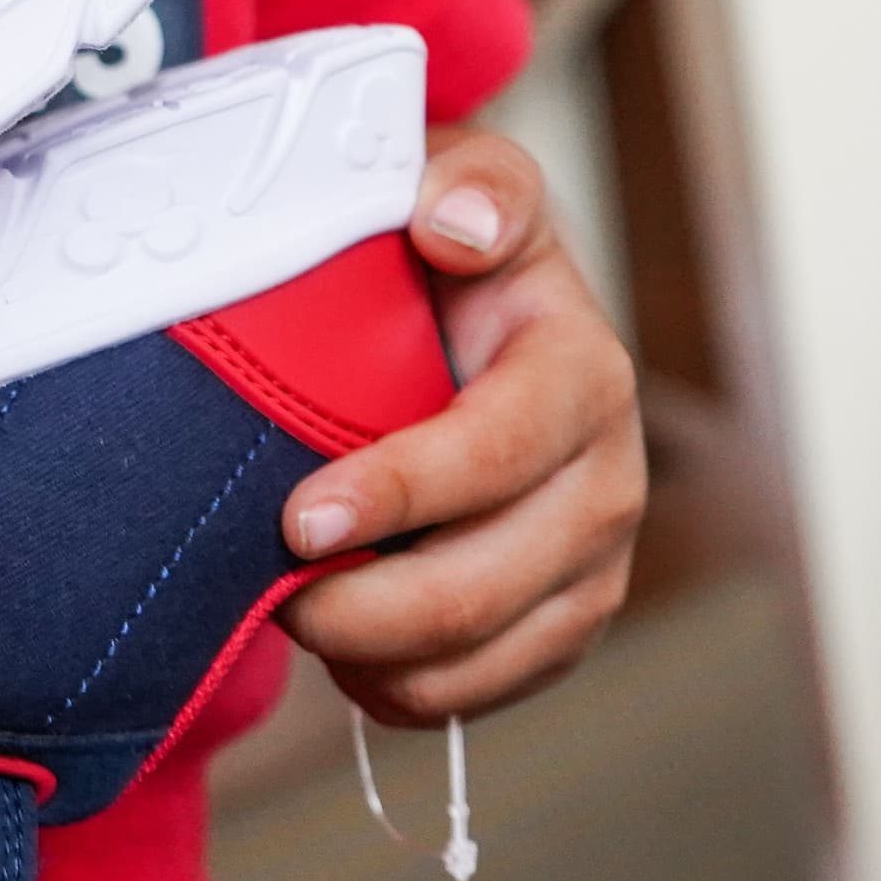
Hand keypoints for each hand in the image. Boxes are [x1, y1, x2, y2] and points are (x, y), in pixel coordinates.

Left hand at [277, 127, 645, 722]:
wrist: (458, 323)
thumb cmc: (435, 255)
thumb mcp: (454, 186)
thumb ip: (471, 182)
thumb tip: (456, 226)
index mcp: (581, 373)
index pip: (497, 454)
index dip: (398, 495)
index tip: (297, 517)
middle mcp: (608, 478)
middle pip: (483, 587)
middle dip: (360, 606)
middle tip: (271, 590)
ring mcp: (593, 564)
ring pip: (474, 657)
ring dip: (368, 653)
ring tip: (296, 610)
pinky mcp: (561, 628)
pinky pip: (472, 698)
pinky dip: (396, 688)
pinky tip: (349, 645)